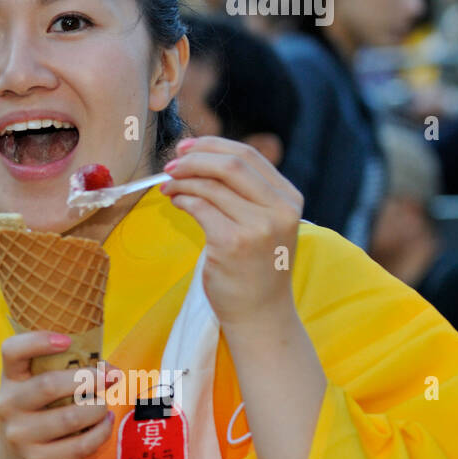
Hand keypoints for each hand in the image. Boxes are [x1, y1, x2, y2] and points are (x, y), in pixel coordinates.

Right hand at [0, 330, 118, 458]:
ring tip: (104, 407)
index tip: (67, 341)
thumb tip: (112, 371)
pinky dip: (100, 433)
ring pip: (70, 417)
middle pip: (49, 384)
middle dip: (87, 379)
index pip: (12, 350)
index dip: (38, 341)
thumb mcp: (41, 390)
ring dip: (97, 409)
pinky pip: (79, 445)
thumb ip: (71, 373)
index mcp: (10, 379)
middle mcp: (9, 404)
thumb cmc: (37, 415)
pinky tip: (104, 425)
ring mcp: (20, 434)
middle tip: (107, 378)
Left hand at [161, 135, 303, 325]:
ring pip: (210, 185)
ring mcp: (258, 227)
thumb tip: (201, 157)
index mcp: (290, 198)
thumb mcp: (266, 223)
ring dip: (181, 181)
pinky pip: (199, 207)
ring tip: (168, 187)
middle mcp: (280, 210)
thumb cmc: (256, 267)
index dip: (212, 145)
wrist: (260, 313)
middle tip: (171, 165)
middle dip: (194, 159)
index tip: (186, 147)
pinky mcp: (233, 243)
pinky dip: (182, 199)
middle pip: (231, 164)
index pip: (249, 155)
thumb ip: (247, 192)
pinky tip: (175, 202)